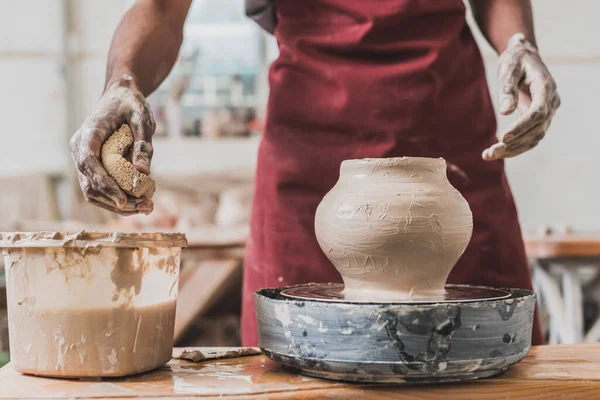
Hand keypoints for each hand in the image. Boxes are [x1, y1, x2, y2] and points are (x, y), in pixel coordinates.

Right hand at [70, 76, 155, 214]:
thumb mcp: (142, 119)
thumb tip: (144, 173)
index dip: (104, 183)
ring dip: (117, 204)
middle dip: (117, 200)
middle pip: (90, 184)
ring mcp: (84, 160)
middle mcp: (80, 149)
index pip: (89, 163)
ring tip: (147, 207)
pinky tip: (140, 202)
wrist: (120, 97)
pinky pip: (100, 189)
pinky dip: (117, 199)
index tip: (123, 199)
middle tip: (147, 207)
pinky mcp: (93, 168)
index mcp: (88, 133)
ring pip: (93, 192)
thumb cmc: (131, 105)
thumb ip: (143, 144)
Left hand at [483, 33, 560, 160]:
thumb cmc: (515, 60)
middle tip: (490, 153)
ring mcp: (548, 111)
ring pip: (535, 137)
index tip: (503, 138)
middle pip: (537, 130)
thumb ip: (508, 89)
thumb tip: (506, 111)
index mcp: (546, 86)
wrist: (524, 57)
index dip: (521, 127)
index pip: (538, 112)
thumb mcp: (509, 69)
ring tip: (488, 156)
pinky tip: (497, 151)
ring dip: (513, 150)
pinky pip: (531, 136)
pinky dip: (515, 146)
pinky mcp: (540, 118)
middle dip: (514, 144)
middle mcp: (551, 101)